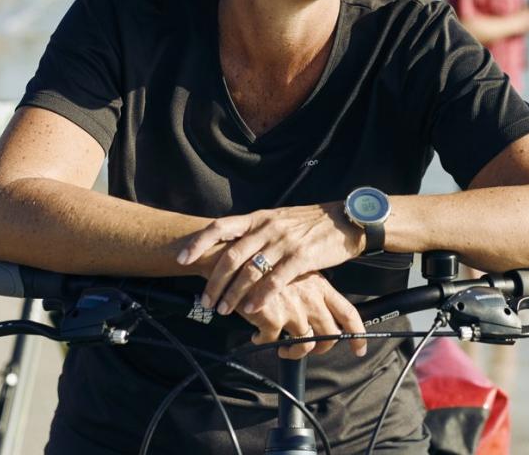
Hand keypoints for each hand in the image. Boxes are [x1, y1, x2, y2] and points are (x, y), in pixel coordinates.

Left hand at [176, 202, 363, 317]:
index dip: (199, 242)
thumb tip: (230, 246)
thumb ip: (255, 232)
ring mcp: (285, 242)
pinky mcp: (302, 257)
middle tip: (205, 301)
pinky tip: (252, 309)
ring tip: (223, 310)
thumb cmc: (310, 224)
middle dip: (215, 281)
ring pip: (250, 270)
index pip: (221, 226)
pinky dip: (261, 296)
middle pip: (232, 256)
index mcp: (259, 218)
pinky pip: (276, 279)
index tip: (182, 259)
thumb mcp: (278, 219)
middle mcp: (268, 228)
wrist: (346, 219)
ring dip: (233, 293)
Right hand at [242, 272, 367, 358]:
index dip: (357, 334)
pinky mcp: (272, 318)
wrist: (234, 257)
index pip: (348, 313)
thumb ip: (308, 290)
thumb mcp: (295, 271)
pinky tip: (257, 335)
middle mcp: (310, 298)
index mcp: (319, 285)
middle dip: (321, 349)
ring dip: (293, 352)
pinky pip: (273, 342)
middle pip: (329, 335)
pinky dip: (264, 342)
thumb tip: (315, 311)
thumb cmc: (263, 263)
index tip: (360, 349)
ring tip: (282, 348)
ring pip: (304, 344)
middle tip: (309, 350)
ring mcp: (293, 308)